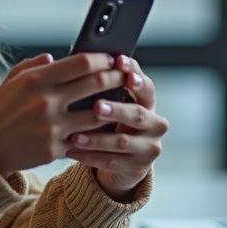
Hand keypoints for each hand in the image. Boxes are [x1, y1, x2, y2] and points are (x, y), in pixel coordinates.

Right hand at [0, 53, 128, 177]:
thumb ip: (34, 65)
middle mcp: (45, 102)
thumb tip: (56, 56)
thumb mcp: (11, 81)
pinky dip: (97, 131)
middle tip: (124, 75)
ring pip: (98, 114)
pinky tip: (105, 125)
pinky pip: (86, 138)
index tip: (112, 58)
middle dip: (116, 78)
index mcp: (35, 80)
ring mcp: (51, 127)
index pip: (81, 62)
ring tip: (120, 100)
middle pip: (95, 84)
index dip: (102, 59)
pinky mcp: (54, 149)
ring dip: (113, 106)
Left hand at [65, 56, 167, 201]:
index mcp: (148, 103)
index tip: (120, 64)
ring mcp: (148, 148)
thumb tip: (83, 59)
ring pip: (122, 142)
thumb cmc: (110, 122)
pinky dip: (89, 156)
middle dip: (116, 110)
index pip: (146, 87)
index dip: (135, 76)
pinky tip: (71, 151)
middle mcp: (155, 124)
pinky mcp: (137, 168)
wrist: (122, 161)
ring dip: (96, 138)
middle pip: (137, 115)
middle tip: (96, 106)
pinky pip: (111, 162)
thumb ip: (104, 84)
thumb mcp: (113, 103)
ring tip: (75, 135)